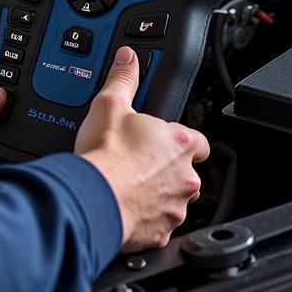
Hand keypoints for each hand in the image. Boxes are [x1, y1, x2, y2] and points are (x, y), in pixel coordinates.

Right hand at [76, 46, 208, 251]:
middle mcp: (186, 177)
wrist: (93, 196)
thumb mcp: (110, 104)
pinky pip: (159, 223)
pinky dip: (146, 217)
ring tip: (129, 183)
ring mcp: (175, 207)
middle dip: (166, 168)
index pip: (198, 141)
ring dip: (158, 193)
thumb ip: (123, 79)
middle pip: (186, 171)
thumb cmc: (106, 154)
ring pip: (174, 199)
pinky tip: (125, 205)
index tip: (163, 140)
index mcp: (180, 143)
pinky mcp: (161, 232)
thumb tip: (128, 59)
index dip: (181, 139)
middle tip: (138, 161)